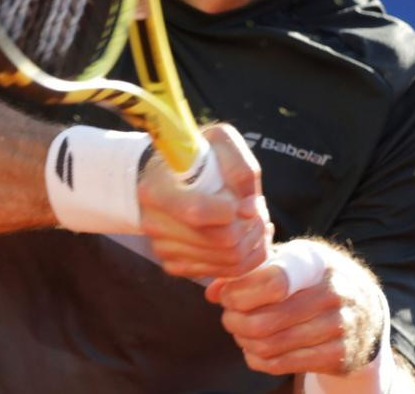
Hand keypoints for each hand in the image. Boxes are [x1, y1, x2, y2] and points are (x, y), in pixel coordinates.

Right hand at [138, 123, 271, 278]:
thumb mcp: (219, 141)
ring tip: (257, 222)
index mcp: (157, 189)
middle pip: (220, 242)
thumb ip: (240, 169)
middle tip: (260, 212)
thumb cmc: (197, 156)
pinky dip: (244, 259)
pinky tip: (245, 235)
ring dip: (253, 244)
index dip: (232, 211)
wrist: (166, 176)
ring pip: (226, 262)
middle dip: (252, 228)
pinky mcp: (175, 264)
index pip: (197, 212)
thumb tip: (249, 209)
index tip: (249, 201)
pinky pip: (221, 273)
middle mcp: (154, 223)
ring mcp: (163, 248)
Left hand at [205, 239, 385, 377]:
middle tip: (228, 315)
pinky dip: (257, 359)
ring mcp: (338, 327)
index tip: (226, 294)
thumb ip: (251, 270)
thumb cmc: (313, 280)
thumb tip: (212, 290)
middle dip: (234, 320)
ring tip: (240, 330)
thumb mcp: (290, 261)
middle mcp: (333, 293)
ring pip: (270, 346)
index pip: (275, 280)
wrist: (365, 309)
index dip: (240, 292)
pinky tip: (255, 348)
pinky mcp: (337, 356)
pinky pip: (281, 364)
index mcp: (316, 262)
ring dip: (243, 340)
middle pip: (265, 320)